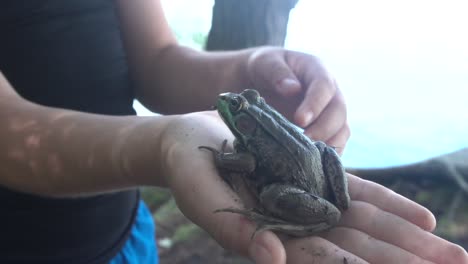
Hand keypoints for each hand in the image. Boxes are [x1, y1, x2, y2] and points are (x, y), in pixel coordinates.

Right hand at [161, 111, 467, 263]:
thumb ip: (234, 229)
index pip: (326, 261)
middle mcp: (297, 223)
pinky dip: (389, 204)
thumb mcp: (203, 196)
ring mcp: (309, 198)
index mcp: (271, 237)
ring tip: (450, 250)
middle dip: (404, 259)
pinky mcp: (314, 173)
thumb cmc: (188, 170)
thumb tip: (273, 260)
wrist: (192, 137)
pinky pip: (357, 191)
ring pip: (365, 222)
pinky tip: (422, 216)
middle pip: (358, 247)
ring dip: (407, 236)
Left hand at [245, 47, 348, 152]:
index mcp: (316, 69)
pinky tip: (311, 163)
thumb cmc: (262, 68)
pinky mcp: (324, 128)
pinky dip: (327, 154)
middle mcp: (329, 91)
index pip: (324, 86)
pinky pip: (335, 143)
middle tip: (304, 143)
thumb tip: (292, 89)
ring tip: (307, 157)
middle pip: (338, 111)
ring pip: (341, 129)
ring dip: (329, 144)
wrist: (259, 80)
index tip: (300, 121)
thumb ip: (276, 73)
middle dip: (323, 129)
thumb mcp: (264, 63)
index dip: (315, 105)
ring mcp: (329, 111)